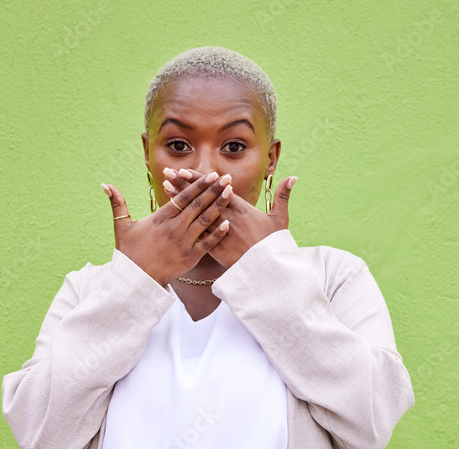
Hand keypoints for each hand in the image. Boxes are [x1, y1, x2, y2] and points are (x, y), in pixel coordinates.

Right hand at [101, 172, 232, 285]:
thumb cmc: (129, 253)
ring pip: (205, 220)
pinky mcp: (190, 257)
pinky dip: (218, 233)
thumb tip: (105, 184)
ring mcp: (184, 243)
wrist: (136, 280)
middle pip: (197, 205)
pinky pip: (208, 243)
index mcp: (160, 218)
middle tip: (226, 177)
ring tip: (230, 192)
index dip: (197, 185)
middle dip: (213, 190)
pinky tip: (228, 223)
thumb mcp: (122, 227)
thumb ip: (117, 203)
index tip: (210, 174)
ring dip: (219, 205)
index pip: (183, 197)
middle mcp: (174, 228)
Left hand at [163, 167, 295, 268]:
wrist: (270, 269)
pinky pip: (196, 232)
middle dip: (184, 185)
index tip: (184, 170)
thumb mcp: (280, 219)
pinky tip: (172, 216)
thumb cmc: (274, 245)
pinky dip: (184, 223)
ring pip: (196, 212)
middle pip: (201, 197)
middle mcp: (228, 217)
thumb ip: (283, 196)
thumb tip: (294, 177)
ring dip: (180, 200)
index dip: (199, 179)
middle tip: (167, 173)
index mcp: (241, 208)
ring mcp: (220, 232)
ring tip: (165, 188)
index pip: (216, 189)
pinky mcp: (216, 247)